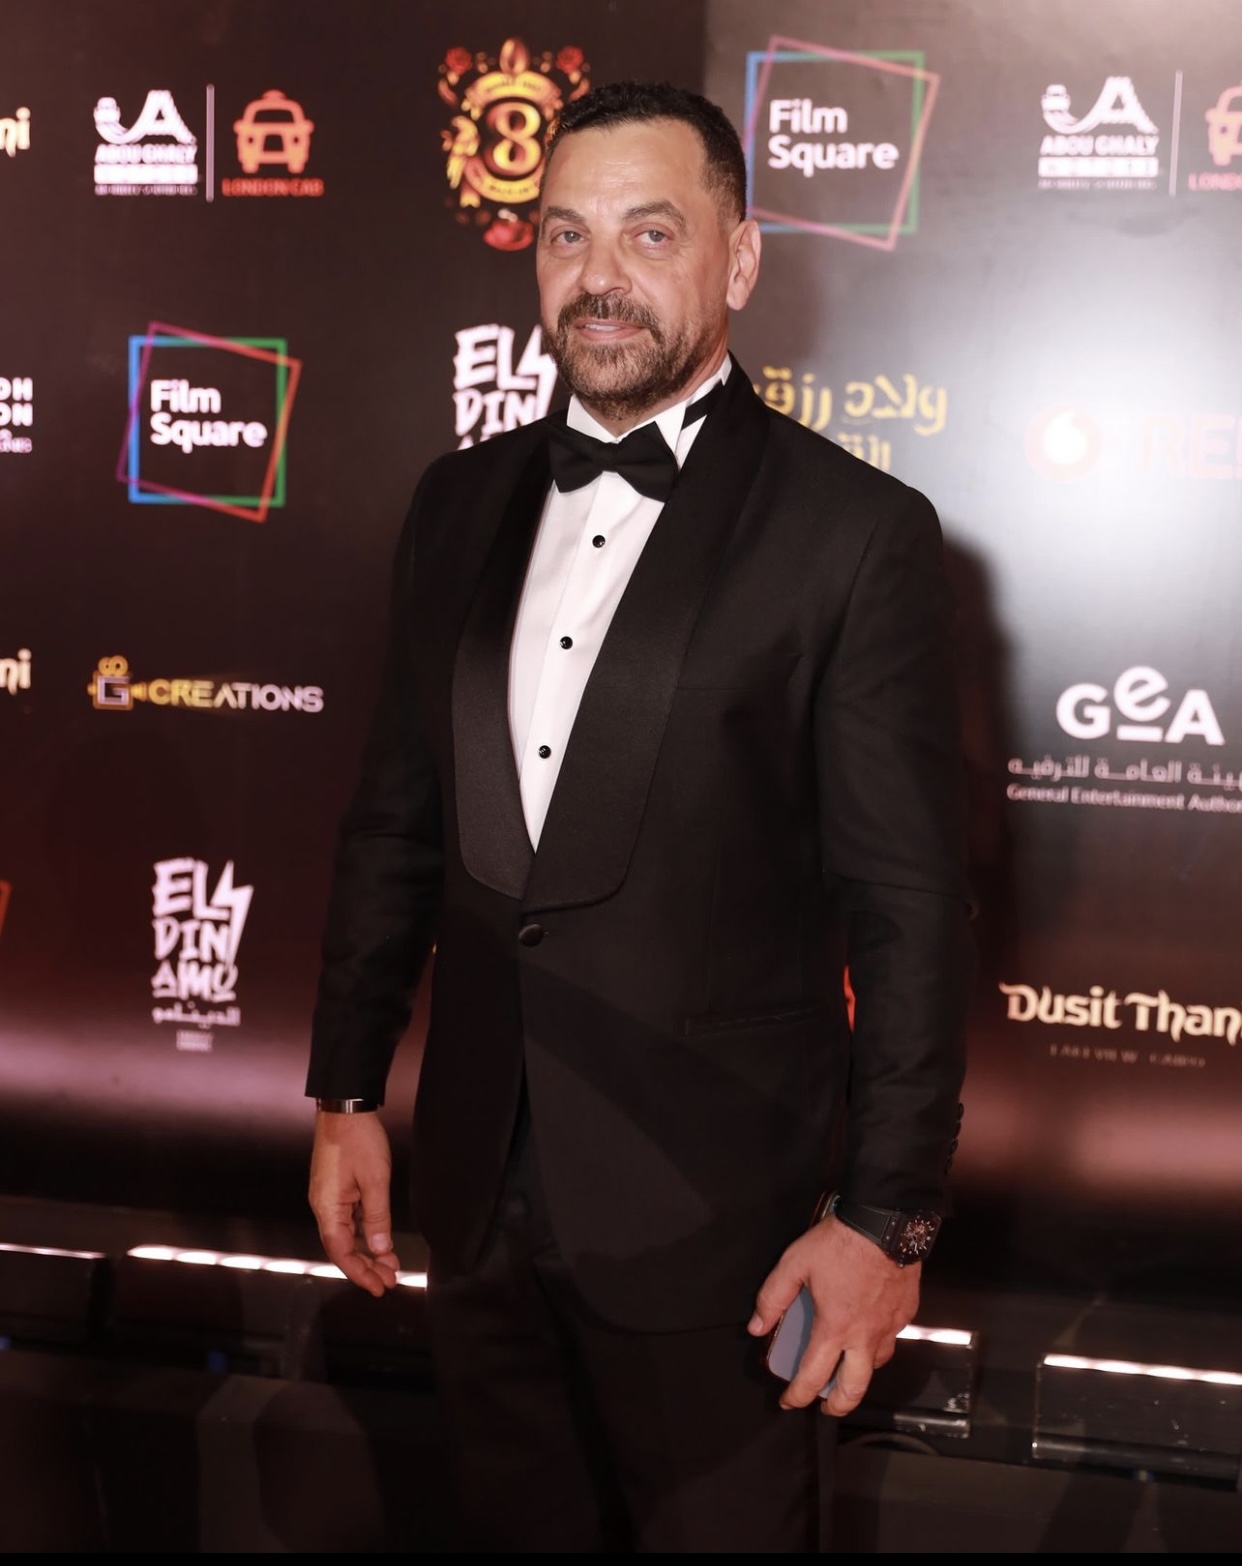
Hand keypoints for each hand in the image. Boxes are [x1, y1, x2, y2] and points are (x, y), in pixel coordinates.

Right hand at [308, 1110, 400, 1297]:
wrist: (344, 1107)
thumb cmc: (357, 1139)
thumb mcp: (375, 1180)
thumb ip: (377, 1218)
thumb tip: (381, 1250)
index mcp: (327, 1207)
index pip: (341, 1252)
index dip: (360, 1273)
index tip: (380, 1288)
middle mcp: (322, 1206)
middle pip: (342, 1247)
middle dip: (366, 1267)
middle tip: (390, 1281)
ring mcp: (327, 1197)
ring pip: (345, 1235)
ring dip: (366, 1252)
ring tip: (389, 1265)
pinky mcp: (334, 1188)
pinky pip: (347, 1220)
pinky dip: (363, 1234)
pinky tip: (378, 1241)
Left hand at [748, 1215, 918, 1415]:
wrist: (884, 1221)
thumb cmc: (841, 1241)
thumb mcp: (795, 1264)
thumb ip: (773, 1297)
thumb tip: (757, 1325)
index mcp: (835, 1327)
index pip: (812, 1376)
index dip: (797, 1395)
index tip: (789, 1401)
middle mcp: (864, 1335)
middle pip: (854, 1389)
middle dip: (837, 1405)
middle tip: (826, 1405)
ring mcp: (889, 1326)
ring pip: (876, 1366)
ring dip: (860, 1373)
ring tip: (847, 1368)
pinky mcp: (906, 1314)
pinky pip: (892, 1339)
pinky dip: (878, 1344)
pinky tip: (869, 1332)